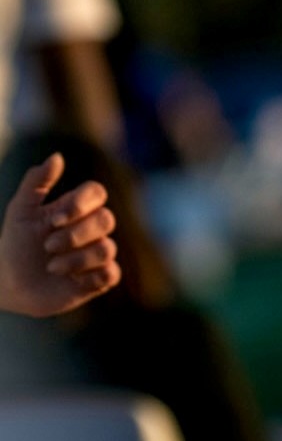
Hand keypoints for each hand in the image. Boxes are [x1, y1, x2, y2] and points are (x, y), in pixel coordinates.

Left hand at [0, 153, 121, 318]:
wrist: (9, 283)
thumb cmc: (16, 243)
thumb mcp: (20, 211)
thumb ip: (36, 182)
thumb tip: (57, 156)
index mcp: (76, 208)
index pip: (97, 192)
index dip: (81, 204)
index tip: (54, 220)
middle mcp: (92, 228)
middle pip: (107, 220)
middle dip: (75, 235)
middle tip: (47, 246)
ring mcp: (97, 254)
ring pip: (107, 249)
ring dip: (76, 260)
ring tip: (52, 267)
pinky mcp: (99, 279)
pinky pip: (111, 274)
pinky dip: (91, 276)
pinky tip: (72, 280)